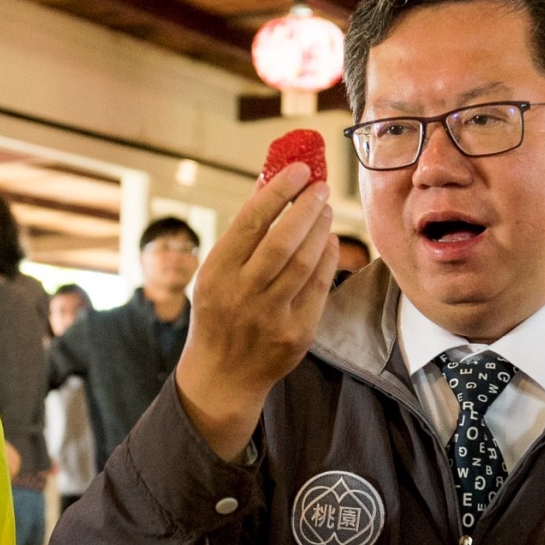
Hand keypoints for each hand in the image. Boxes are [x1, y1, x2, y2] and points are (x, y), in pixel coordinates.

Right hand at [172, 165, 336, 460]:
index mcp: (216, 273)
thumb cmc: (220, 312)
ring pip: (304, 262)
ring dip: (320, 229)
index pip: (250, 222)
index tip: (299, 169)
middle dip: (306, 207)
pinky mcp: (296, 334)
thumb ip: (242, 233)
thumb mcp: (216, 273)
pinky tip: (329, 241)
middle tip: (321, 186)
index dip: (277, 191)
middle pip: (282, 241)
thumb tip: (268, 181)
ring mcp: (270, 317)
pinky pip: (318, 287)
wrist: (222, 376)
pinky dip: (327, 258)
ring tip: (326, 209)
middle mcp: (241, 294)